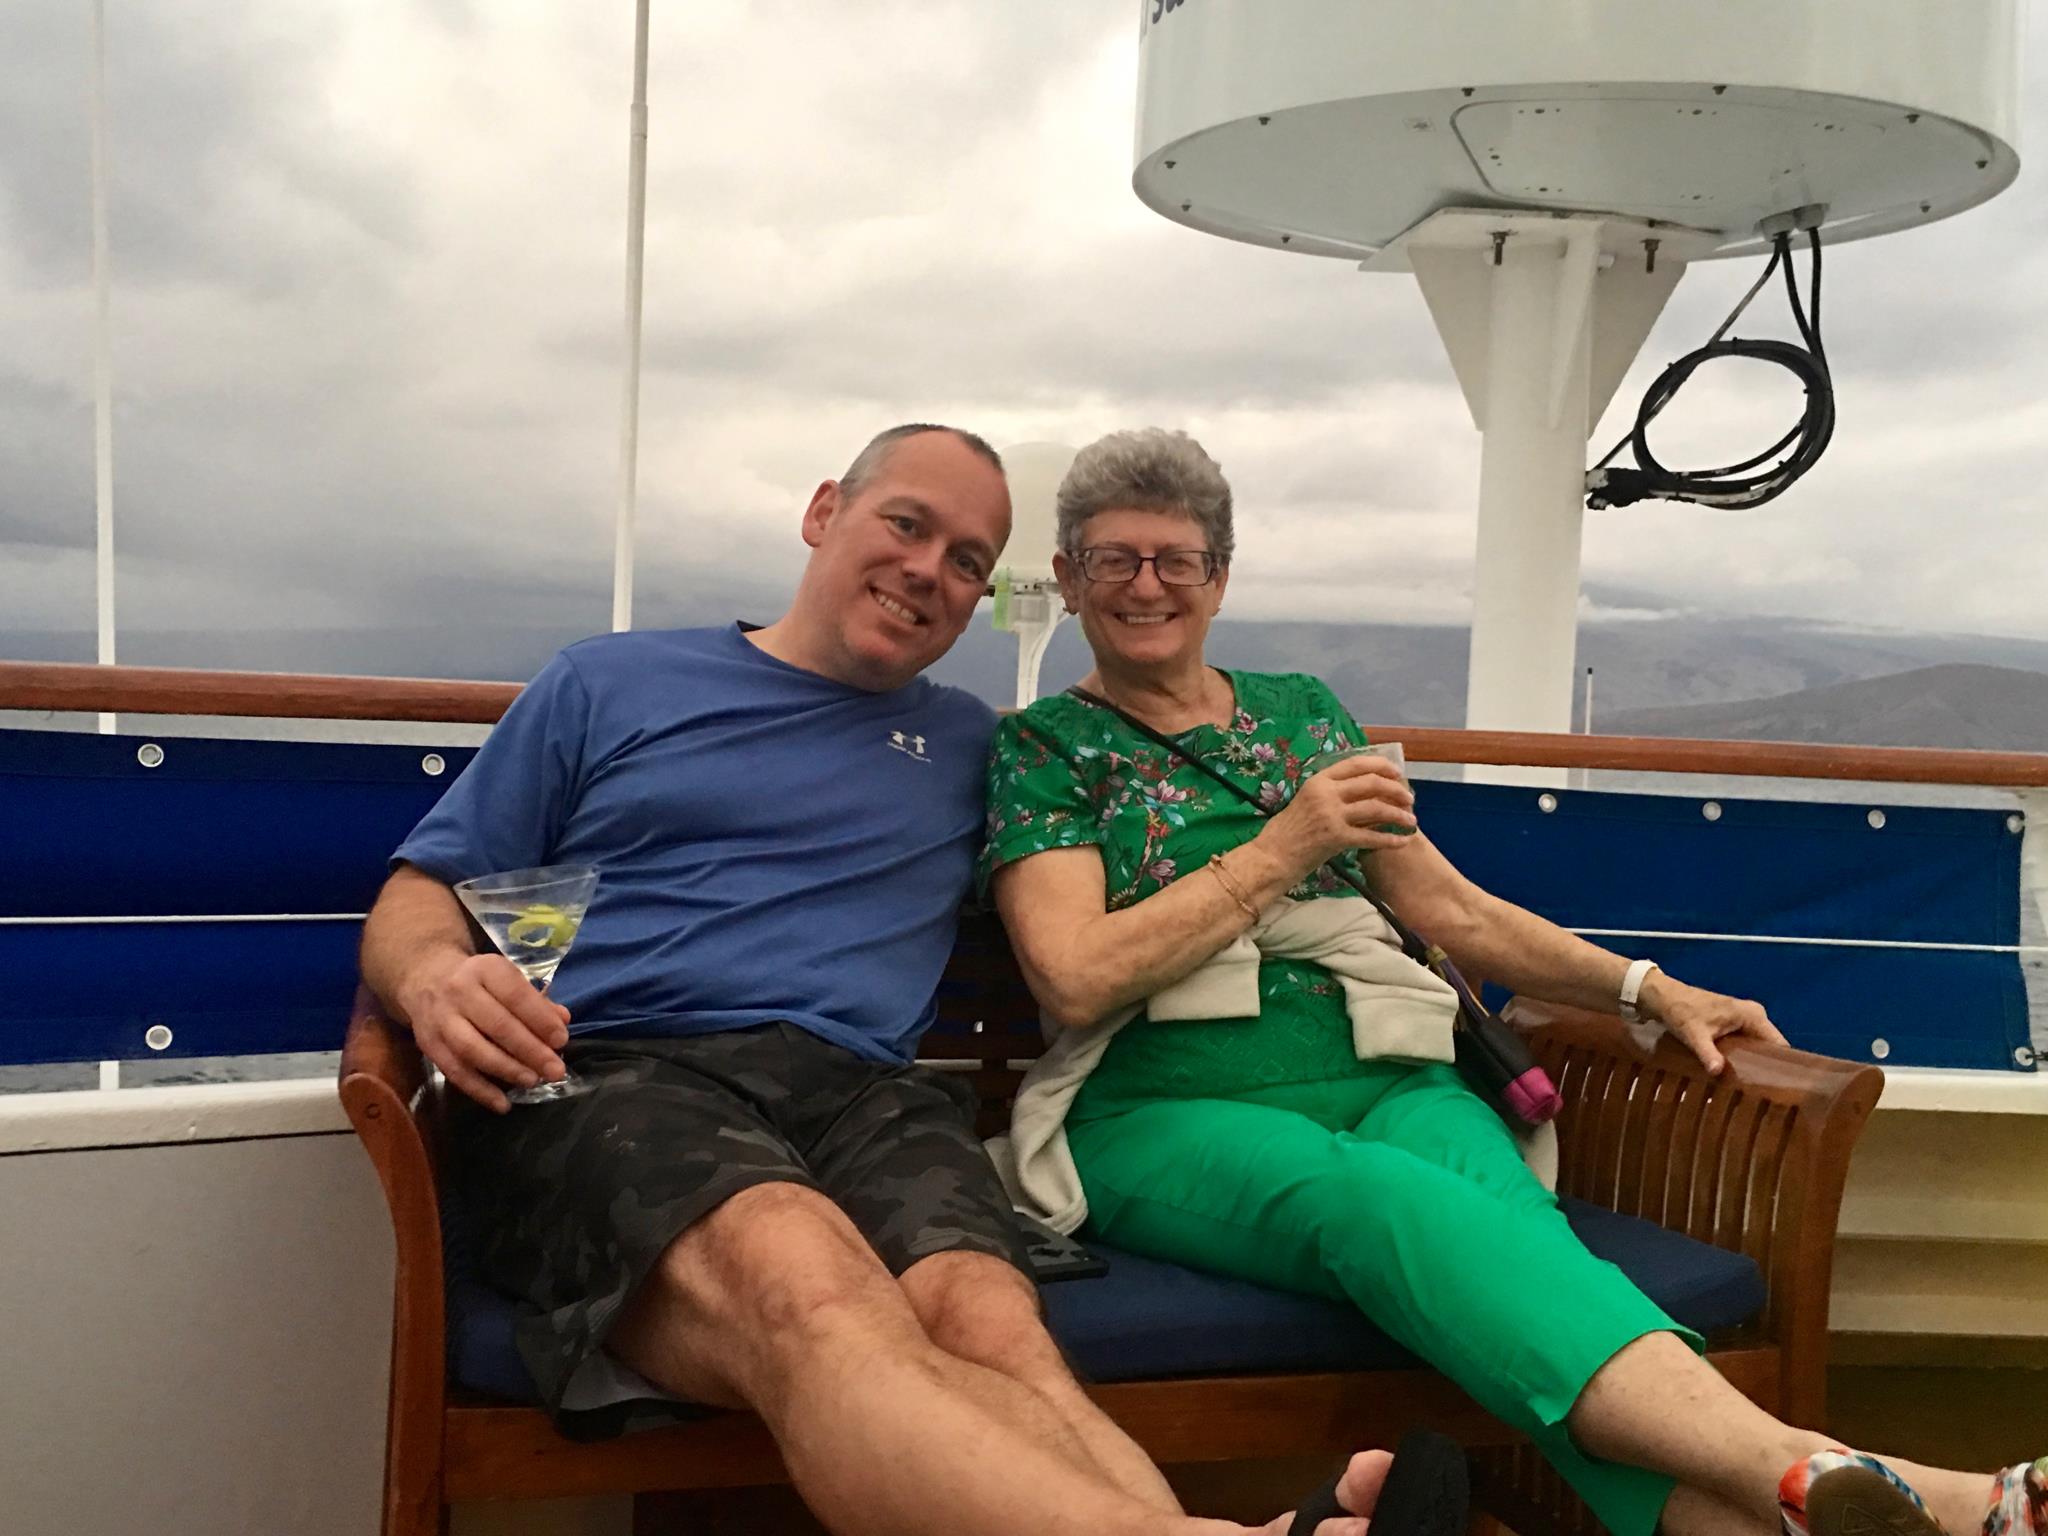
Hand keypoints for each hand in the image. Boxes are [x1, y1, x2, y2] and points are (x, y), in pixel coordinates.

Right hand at [401, 949, 571, 1112]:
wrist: (425, 978)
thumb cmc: (479, 982)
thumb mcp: (506, 979)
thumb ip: (535, 1001)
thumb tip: (562, 1021)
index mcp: (486, 969)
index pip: (516, 995)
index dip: (540, 1019)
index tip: (561, 1040)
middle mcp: (460, 992)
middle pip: (498, 1025)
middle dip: (530, 1051)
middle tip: (555, 1070)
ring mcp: (441, 1020)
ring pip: (473, 1050)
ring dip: (507, 1070)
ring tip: (533, 1081)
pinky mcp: (429, 1045)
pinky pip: (455, 1072)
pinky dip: (480, 1091)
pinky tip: (503, 1104)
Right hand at [1261, 753, 1417, 873]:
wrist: (1271, 856)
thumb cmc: (1288, 831)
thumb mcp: (1307, 801)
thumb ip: (1332, 793)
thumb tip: (1365, 792)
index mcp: (1318, 780)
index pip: (1356, 764)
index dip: (1382, 766)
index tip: (1398, 774)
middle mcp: (1326, 793)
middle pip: (1371, 783)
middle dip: (1397, 790)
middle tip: (1409, 799)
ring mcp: (1331, 815)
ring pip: (1376, 807)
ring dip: (1398, 814)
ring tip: (1411, 820)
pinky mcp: (1335, 837)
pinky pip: (1371, 836)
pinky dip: (1390, 839)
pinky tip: (1402, 841)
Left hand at [1642, 974, 1786, 1075]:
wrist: (1664, 997)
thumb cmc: (1681, 1012)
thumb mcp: (1694, 1034)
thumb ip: (1708, 1053)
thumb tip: (1718, 1072)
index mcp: (1753, 1015)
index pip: (1779, 1045)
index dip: (1780, 1066)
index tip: (1778, 1087)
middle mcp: (1755, 1015)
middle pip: (1770, 1048)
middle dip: (1766, 1068)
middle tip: (1762, 1092)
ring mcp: (1746, 1019)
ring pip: (1758, 1047)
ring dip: (1754, 1064)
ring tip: (1751, 1088)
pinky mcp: (1736, 1024)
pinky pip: (1747, 1044)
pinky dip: (1744, 1057)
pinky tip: (1739, 1075)